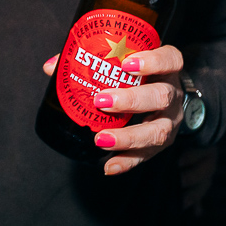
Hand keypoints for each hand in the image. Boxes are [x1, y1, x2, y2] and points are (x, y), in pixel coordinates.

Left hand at [42, 44, 184, 176]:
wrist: (166, 93)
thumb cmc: (138, 73)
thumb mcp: (124, 60)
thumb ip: (90, 60)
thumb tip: (52, 67)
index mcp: (167, 68)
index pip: (170, 60)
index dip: (153, 61)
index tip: (127, 64)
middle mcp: (174, 94)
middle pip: (161, 96)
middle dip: (131, 100)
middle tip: (101, 101)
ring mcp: (171, 120)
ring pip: (158, 131)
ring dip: (128, 137)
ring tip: (101, 139)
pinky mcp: (164, 141)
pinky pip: (148, 154)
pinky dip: (128, 161)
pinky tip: (109, 166)